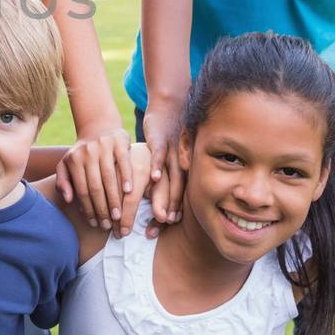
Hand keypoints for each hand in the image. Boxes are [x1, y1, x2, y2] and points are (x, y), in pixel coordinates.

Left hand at [54, 128, 138, 234]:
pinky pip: (124, 162)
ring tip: (118, 216)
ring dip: (114, 199)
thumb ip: (63, 181)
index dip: (88, 209)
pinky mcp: (119, 142)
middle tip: (108, 225)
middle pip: (95, 186)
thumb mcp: (66, 165)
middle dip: (102, 209)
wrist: (98, 128)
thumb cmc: (82, 154)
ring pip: (109, 177)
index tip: (95, 223)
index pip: (82, 190)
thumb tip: (68, 199)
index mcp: (74, 160)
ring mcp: (103, 146)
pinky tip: (129, 192)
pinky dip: (126, 177)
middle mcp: (88, 152)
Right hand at [141, 103, 185, 226]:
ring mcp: (172, 152)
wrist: (172, 105)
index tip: (160, 230)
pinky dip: (157, 166)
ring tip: (158, 214)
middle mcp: (179, 164)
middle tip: (161, 227)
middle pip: (174, 192)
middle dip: (167, 211)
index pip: (177, 197)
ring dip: (164, 197)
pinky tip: (152, 179)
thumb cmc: (170, 134)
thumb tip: (158, 200)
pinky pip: (160, 154)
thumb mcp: (173, 157)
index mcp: (181, 170)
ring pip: (169, 178)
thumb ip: (167, 178)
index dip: (168, 213)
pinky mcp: (161, 139)